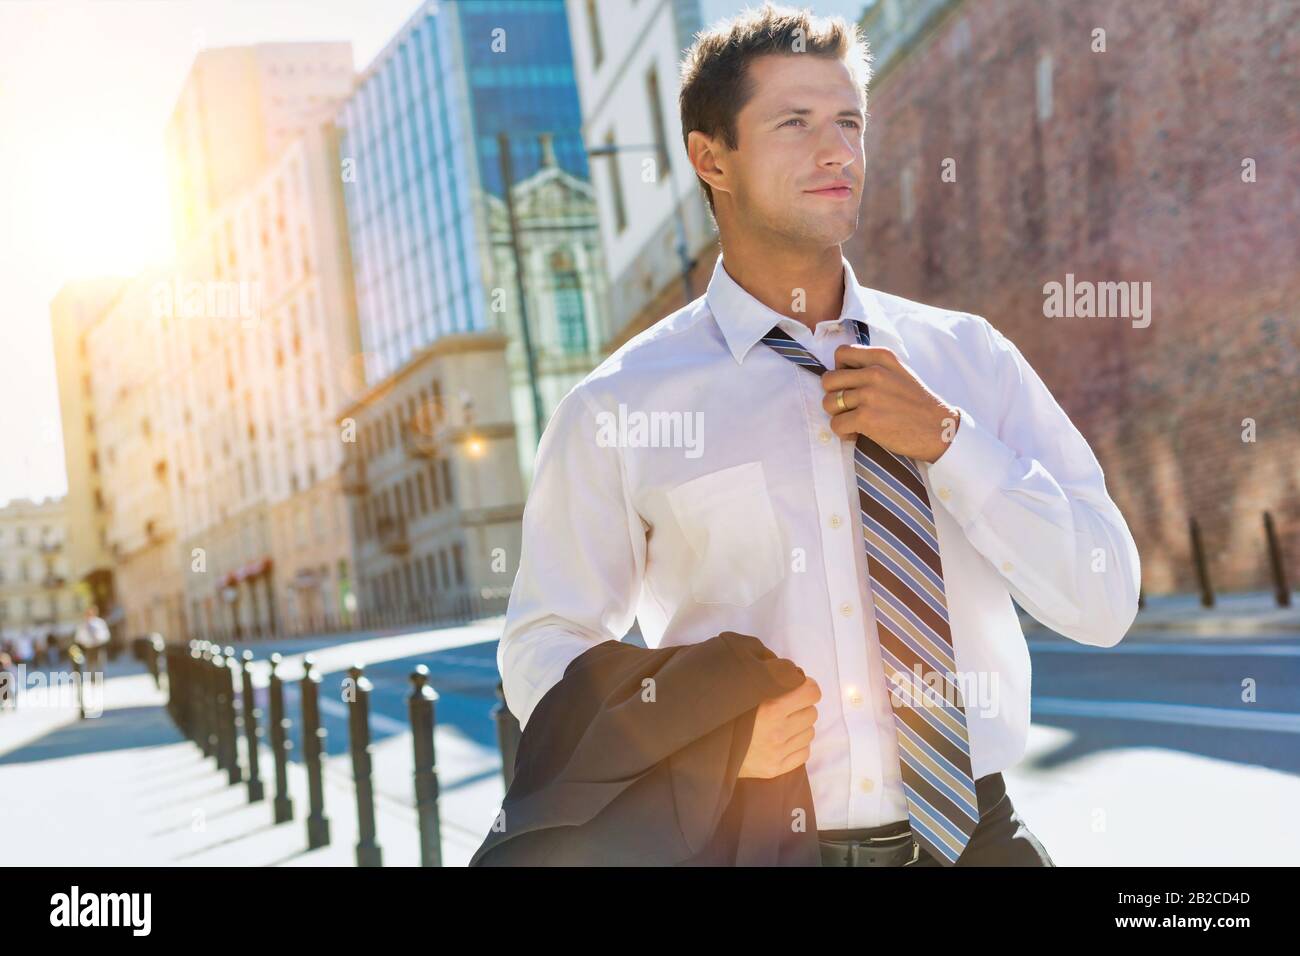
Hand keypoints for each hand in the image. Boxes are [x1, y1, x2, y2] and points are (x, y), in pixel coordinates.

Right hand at [738, 675, 820, 778]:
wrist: (709, 748)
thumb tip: (794, 673)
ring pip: (810, 732)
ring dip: (800, 727)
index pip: (811, 693)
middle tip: (788, 707)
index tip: (800, 688)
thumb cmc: (728, 713)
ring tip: (783, 724)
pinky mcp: (776, 769)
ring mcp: (777, 753)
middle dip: (802, 707)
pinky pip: (804, 752)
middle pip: (812, 713)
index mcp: (770, 708)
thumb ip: (769, 678)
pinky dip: (797, 745)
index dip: (808, 687)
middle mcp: (777, 731)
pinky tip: (783, 740)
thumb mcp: (746, 690)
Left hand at [820, 344, 960, 462]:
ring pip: (828, 403)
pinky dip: (843, 432)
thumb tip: (841, 371)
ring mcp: (869, 395)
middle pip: (828, 380)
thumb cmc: (916, 403)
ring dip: (838, 415)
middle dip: (834, 395)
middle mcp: (874, 372)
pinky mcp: (866, 418)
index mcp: (882, 357)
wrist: (938, 428)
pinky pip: (836, 424)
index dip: (839, 370)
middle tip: (848, 407)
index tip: (850, 384)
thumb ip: (873, 366)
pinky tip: (857, 434)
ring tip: (854, 421)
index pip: (841, 353)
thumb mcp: (898, 372)